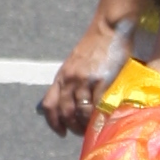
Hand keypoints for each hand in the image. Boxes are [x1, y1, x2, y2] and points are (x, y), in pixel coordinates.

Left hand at [41, 15, 131, 136]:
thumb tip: (72, 104)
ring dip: (86, 125)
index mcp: (61, 76)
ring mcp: (85, 81)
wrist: (109, 27)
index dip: (53, 123)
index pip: (49, 105)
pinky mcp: (102, 80)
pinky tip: (104, 119)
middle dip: (72, 127)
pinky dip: (100, 116)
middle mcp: (70, 80)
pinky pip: (98, 106)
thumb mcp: (75, 64)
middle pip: (65, 113)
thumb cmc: (95, 45)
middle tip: (82, 132)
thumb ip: (71, 81)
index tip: (61, 132)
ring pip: (81, 113)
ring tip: (93, 128)